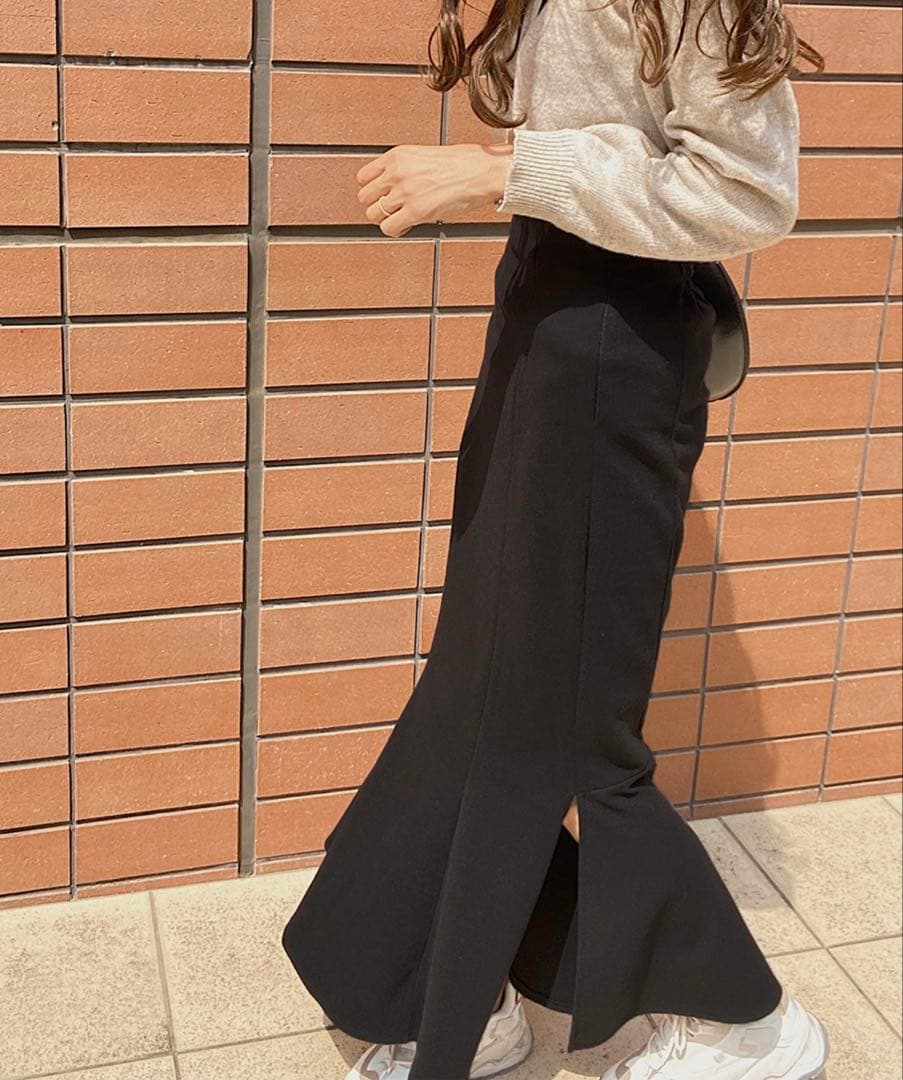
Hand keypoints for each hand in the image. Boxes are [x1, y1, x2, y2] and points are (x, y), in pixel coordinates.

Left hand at [357, 142, 512, 237]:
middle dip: (378, 205)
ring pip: (374, 214)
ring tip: (401, 217)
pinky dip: (396, 230)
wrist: (482, 171)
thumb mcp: (423, 156)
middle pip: (365, 197)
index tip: (382, 195)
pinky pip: (389, 228)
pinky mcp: (415, 211)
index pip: (364, 177)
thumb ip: (403, 169)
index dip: (373, 190)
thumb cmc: (461, 163)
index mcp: (397, 155)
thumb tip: (391, 187)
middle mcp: (397, 172)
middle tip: (393, 208)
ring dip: (386, 219)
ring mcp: (405, 192)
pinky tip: (408, 225)